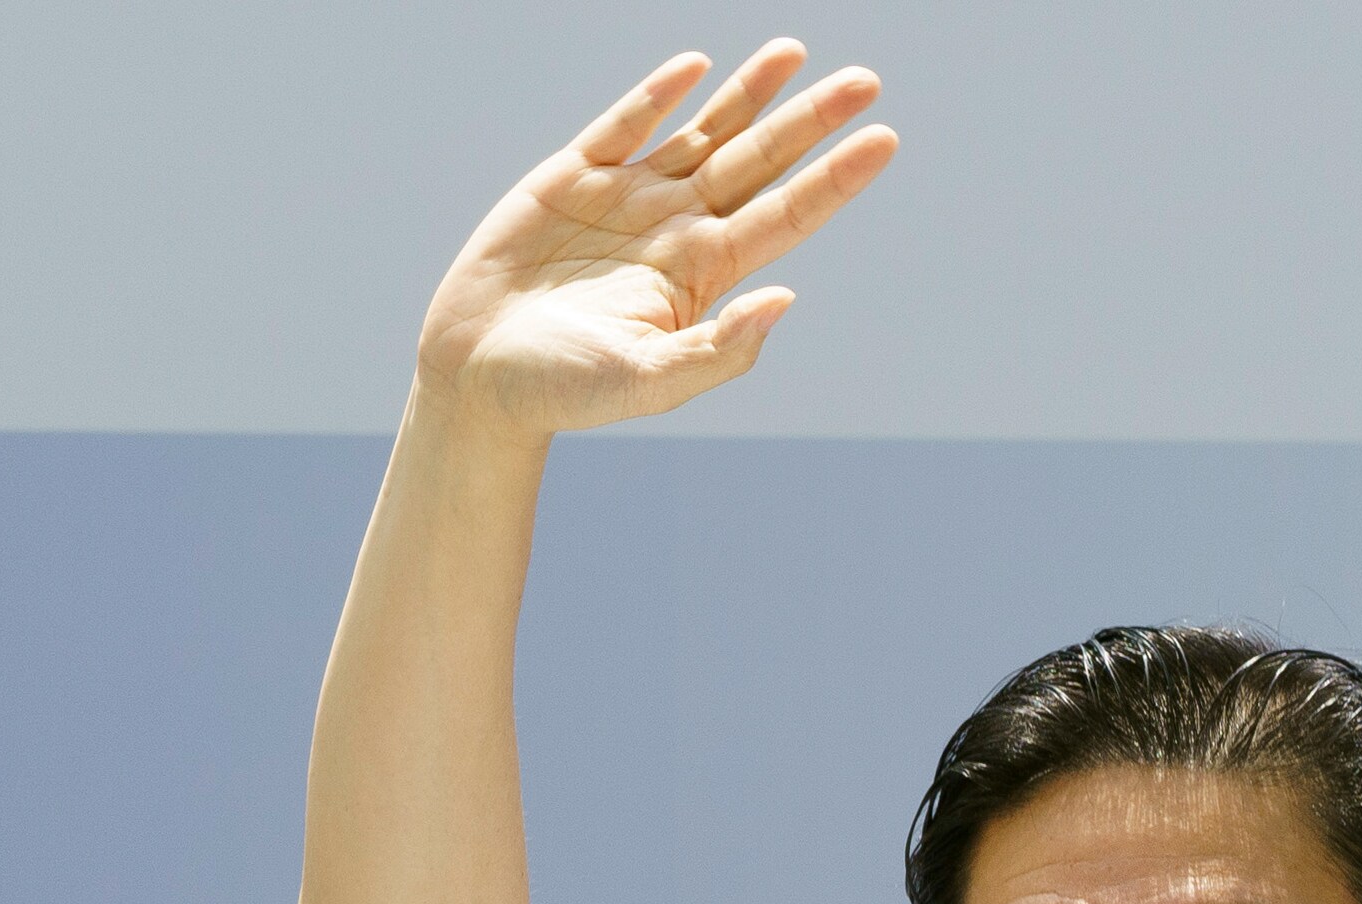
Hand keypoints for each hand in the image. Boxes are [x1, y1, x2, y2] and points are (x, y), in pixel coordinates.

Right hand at [414, 41, 896, 439]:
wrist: (477, 379)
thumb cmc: (564, 392)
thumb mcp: (649, 382)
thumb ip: (720, 349)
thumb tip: (786, 298)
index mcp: (702, 275)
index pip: (784, 216)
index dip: (834, 179)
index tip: (884, 140)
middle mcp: (675, 229)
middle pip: (757, 162)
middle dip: (810, 121)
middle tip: (867, 81)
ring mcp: (627, 200)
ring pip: (701, 133)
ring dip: (749, 94)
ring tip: (795, 52)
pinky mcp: (571, 179)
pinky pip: (623, 126)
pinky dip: (657, 96)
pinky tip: (695, 67)